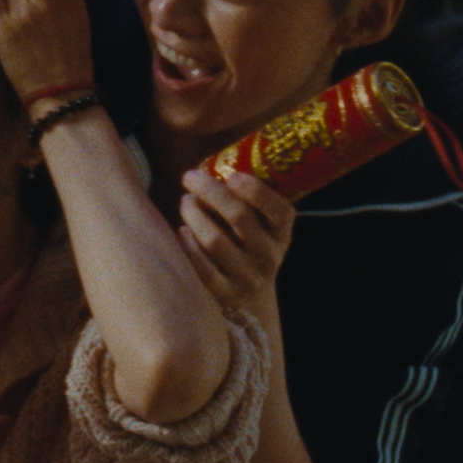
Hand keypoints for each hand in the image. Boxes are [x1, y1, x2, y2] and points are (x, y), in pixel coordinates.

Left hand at [176, 169, 294, 310]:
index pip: (279, 210)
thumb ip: (244, 198)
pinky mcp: (225, 294)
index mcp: (281, 232)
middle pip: (239, 217)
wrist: (249, 296)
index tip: (231, 176)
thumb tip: (209, 167)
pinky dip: (187, 245)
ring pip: (214, 239)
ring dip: (194, 214)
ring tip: (186, 202)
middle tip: (190, 177)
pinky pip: (201, 267)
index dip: (256, 191)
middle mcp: (269, 256)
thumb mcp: (258, 224)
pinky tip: (181, 231)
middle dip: (210, 191)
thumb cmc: (245, 243)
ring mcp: (249, 278)